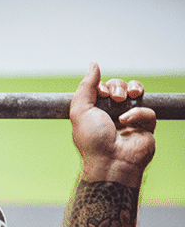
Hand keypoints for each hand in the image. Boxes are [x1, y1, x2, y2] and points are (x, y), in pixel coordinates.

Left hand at [70, 63, 155, 187]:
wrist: (111, 162)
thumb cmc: (93, 140)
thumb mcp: (80, 111)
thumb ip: (86, 86)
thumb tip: (93, 64)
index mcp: (95, 111)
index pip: (103, 87)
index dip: (103, 85)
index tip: (101, 92)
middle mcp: (111, 114)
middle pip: (120, 87)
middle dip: (118, 86)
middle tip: (114, 98)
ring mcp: (129, 120)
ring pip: (136, 94)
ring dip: (132, 90)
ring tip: (126, 98)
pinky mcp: (145, 127)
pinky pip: (147, 110)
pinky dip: (138, 113)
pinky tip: (127, 121)